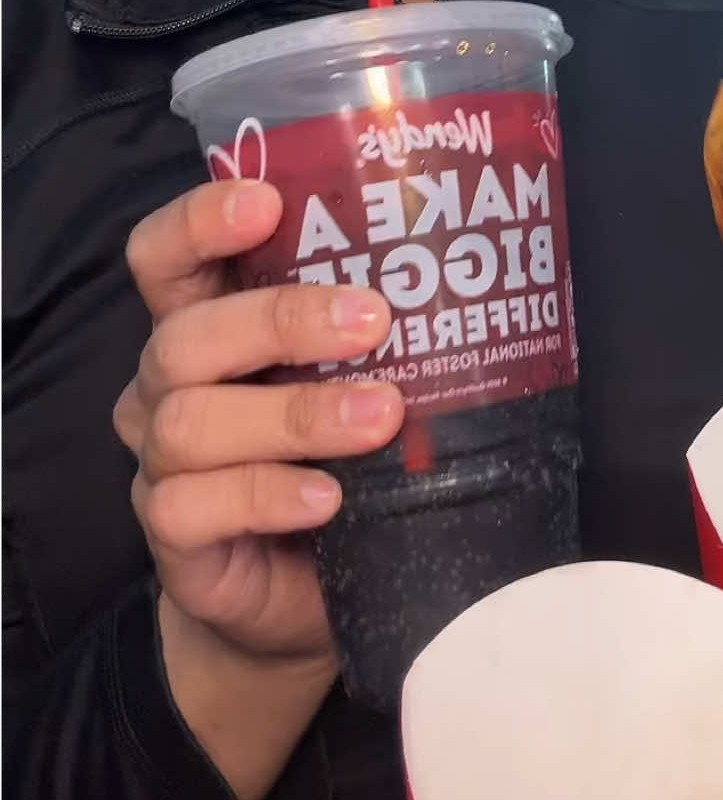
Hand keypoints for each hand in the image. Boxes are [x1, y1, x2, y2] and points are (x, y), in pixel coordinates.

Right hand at [114, 179, 402, 665]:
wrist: (313, 596)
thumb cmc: (344, 459)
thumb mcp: (359, 378)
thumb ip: (378, 325)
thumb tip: (481, 260)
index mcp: (208, 323)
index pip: (165, 254)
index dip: (198, 220)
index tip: (268, 202)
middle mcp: (169, 386)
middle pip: (184, 335)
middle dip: (280, 319)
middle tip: (373, 320)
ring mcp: (163, 465)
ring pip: (191, 422)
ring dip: (295, 414)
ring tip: (381, 417)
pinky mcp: (175, 541)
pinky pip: (194, 508)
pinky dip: (267, 495)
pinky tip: (329, 497)